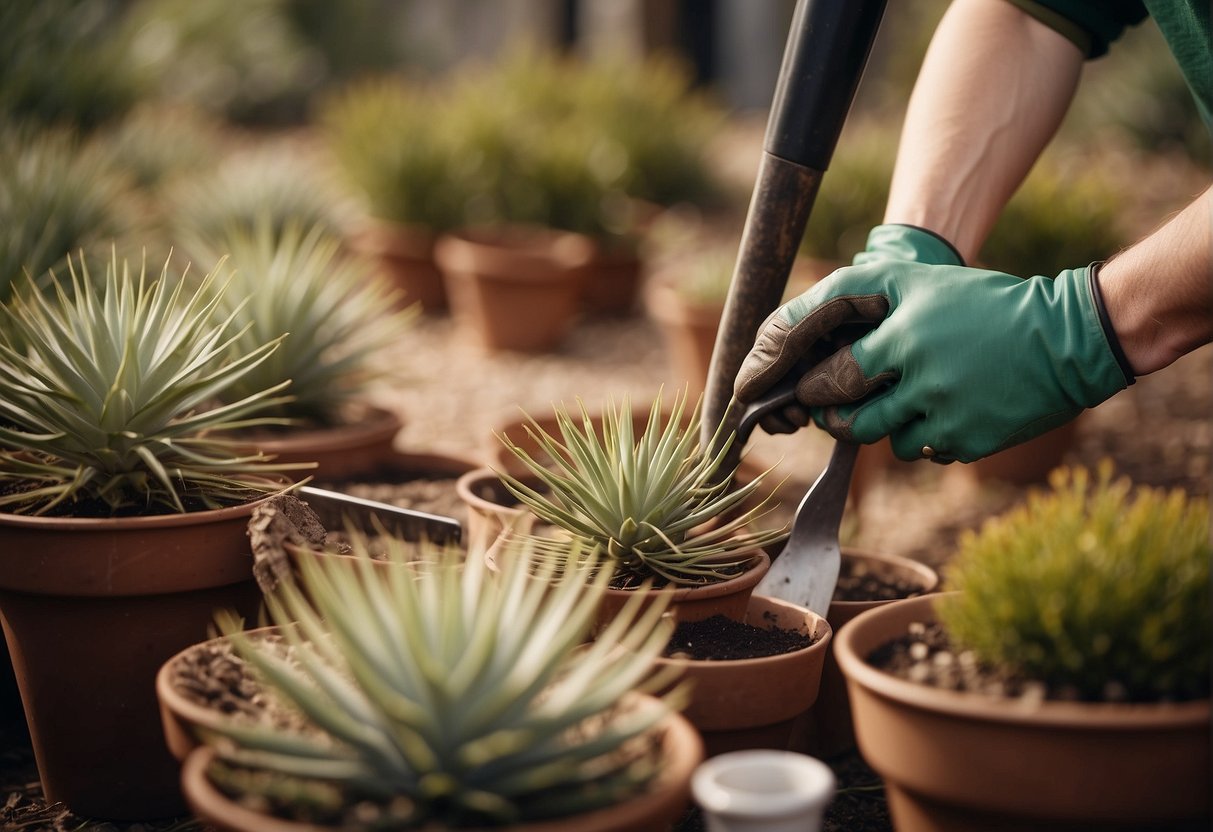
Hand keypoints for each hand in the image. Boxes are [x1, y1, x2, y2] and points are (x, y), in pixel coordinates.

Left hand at [735, 226, 1132, 461]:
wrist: (1067, 339)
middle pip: (852, 417)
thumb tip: (804, 325)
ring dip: (882, 427)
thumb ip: (862, 295)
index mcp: (906, 334)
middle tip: (827, 411)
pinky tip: (942, 413)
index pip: (836, 372)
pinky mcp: (970, 441)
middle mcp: (923, 377)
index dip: (813, 386)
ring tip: (892, 407)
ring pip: (885, 439)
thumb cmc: (985, 304)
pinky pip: (925, 451)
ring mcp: (947, 413)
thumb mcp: (922, 282)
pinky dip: (924, 438)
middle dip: (832, 416)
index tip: (803, 390)